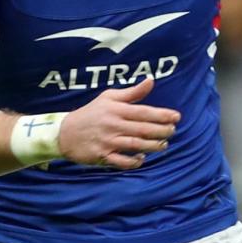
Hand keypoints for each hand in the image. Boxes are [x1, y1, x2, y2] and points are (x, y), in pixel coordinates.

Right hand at [56, 79, 179, 169]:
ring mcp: (107, 141)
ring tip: (164, 144)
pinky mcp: (102, 155)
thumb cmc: (91, 113)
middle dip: (162, 131)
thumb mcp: (109, 98)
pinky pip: (122, 161)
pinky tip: (142, 158)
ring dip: (153, 146)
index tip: (177, 117)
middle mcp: (113, 125)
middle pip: (143, 129)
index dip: (162, 115)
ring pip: (135, 145)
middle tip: (173, 131)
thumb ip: (132, 92)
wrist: (64, 132)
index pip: (144, 112)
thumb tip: (151, 81)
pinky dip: (134, 161)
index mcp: (116, 110)